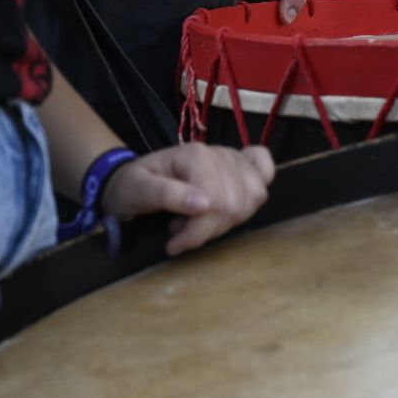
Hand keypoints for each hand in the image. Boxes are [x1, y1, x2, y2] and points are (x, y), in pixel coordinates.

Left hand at [103, 143, 275, 255]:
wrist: (133, 178)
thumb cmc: (132, 185)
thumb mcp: (138, 190)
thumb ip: (168, 194)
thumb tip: (205, 205)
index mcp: (196, 156)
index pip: (215, 203)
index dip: (197, 232)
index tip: (173, 245)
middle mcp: (220, 152)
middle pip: (235, 205)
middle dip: (208, 229)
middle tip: (181, 232)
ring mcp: (233, 157)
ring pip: (253, 198)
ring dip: (227, 219)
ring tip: (198, 220)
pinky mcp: (241, 165)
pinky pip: (265, 171)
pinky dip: (257, 186)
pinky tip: (237, 199)